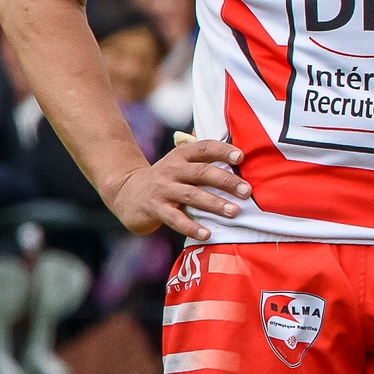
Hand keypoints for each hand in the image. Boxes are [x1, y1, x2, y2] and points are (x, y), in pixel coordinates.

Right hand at [103, 140, 248, 239]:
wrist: (126, 193)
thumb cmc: (167, 177)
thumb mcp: (180, 160)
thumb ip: (202, 152)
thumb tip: (235, 139)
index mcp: (181, 155)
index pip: (204, 148)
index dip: (222, 151)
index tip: (241, 157)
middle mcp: (171, 169)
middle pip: (202, 173)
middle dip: (226, 181)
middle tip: (247, 190)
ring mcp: (162, 189)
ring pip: (191, 195)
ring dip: (214, 204)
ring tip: (234, 211)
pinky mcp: (155, 209)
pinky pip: (176, 219)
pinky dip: (192, 227)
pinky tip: (207, 234)